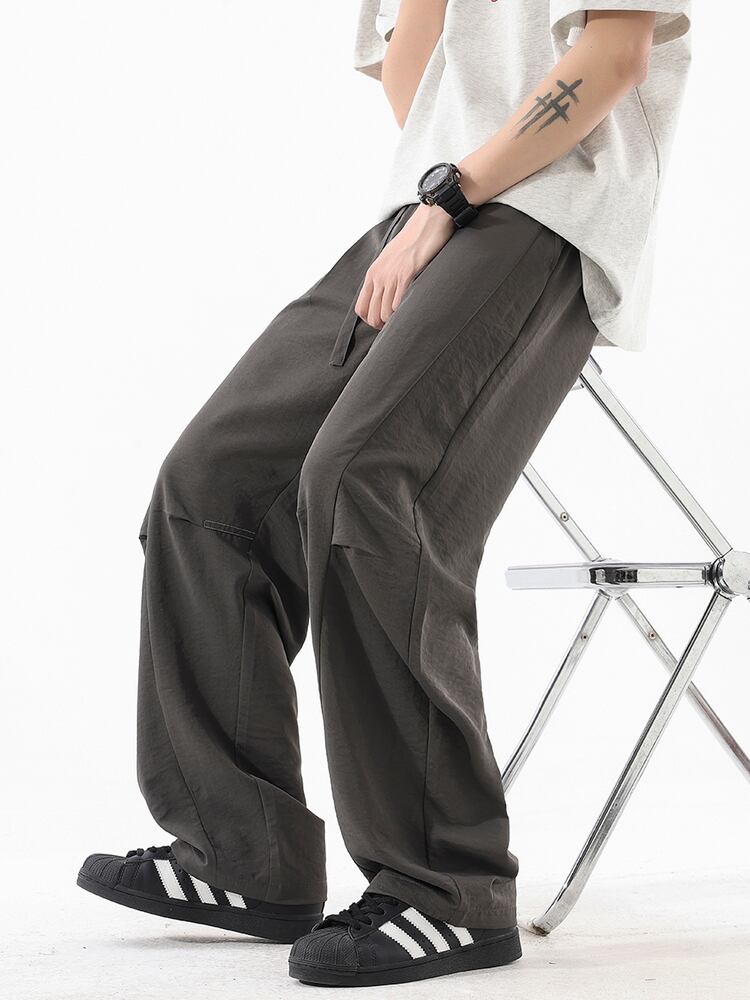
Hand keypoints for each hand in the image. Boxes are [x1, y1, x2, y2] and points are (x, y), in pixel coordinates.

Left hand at [355, 204, 454, 329]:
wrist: (429, 220)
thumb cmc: (415, 241)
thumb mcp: (392, 259)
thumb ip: (386, 276)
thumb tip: (387, 296)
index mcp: (373, 273)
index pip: (361, 309)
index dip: (372, 321)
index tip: (386, 322)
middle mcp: (379, 275)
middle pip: (372, 316)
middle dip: (384, 326)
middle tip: (399, 325)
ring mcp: (392, 275)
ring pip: (385, 314)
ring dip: (396, 322)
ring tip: (408, 318)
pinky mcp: (407, 273)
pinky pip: (399, 304)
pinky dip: (405, 312)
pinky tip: (414, 309)